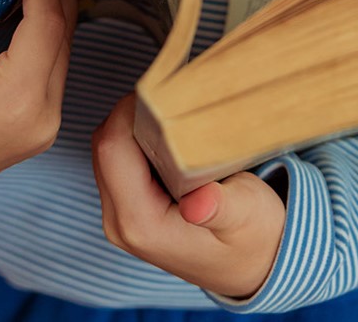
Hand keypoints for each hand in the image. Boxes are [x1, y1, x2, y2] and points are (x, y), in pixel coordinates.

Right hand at [0, 0, 101, 201]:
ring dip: (59, 16)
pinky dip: (49, 42)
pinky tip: (47, 14)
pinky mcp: (41, 130)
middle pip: (61, 40)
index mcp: (17, 99)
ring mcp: (45, 129)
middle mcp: (42, 118)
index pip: (47, 25)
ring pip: (61, 56)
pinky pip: (53, 74)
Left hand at [92, 94, 285, 297]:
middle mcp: (120, 223)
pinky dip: (136, 138)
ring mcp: (119, 216)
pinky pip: (117, 159)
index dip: (130, 111)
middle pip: (105, 146)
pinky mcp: (126, 208)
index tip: (162, 91)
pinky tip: (167, 133)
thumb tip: (197, 205)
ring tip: (171, 113)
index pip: (113, 149)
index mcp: (142, 224)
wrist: (253, 267)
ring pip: (107, 149)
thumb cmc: (253, 238)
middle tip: (169, 97)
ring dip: (133, 124)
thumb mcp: (246, 217)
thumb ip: (220, 209)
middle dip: (131, 113)